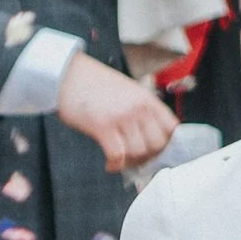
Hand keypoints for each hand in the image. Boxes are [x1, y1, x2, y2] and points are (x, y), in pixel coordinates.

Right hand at [57, 53, 177, 171]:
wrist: (68, 75)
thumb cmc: (95, 84)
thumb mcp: (129, 91)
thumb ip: (142, 110)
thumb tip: (150, 137)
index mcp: (148, 100)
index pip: (172, 128)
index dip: (166, 144)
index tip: (156, 151)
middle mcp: (139, 108)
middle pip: (157, 144)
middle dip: (148, 156)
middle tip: (137, 159)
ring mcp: (122, 117)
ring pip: (139, 152)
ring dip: (131, 162)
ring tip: (122, 161)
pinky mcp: (102, 126)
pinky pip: (117, 155)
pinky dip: (115, 164)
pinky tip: (110, 164)